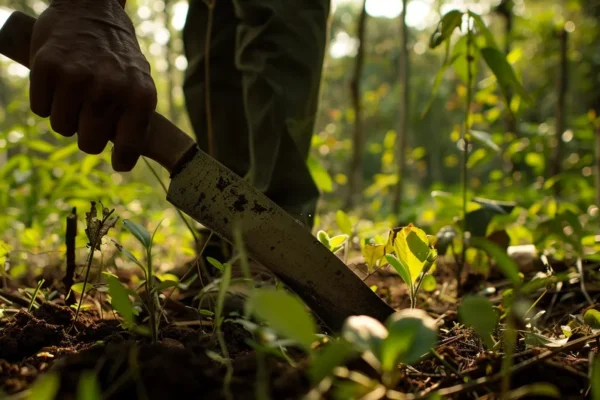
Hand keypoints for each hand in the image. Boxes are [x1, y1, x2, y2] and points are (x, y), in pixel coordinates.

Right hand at [29, 0, 156, 171]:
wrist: (93, 11)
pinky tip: (58, 84)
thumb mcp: (140, 84)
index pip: (129, 148)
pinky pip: (39, 109)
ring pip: (62, 128)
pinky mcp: (47, 67)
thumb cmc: (118, 58)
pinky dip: (45, 101)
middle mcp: (110, 88)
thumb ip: (136, 118)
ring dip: (66, 117)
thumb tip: (125, 156)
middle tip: (91, 118)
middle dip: (89, 136)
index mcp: (140, 96)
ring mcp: (77, 77)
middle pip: (89, 144)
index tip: (118, 162)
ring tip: (76, 95)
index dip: (122, 160)